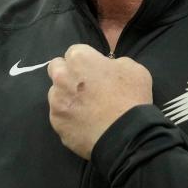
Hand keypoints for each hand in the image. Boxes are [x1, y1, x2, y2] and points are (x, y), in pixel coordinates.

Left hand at [47, 45, 152, 159]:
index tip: (93, 71)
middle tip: (83, 85)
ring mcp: (56, 102)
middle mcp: (61, 77)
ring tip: (85, 108)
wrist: (127, 135)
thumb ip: (113, 62)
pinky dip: (69, 118)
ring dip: (66, 96)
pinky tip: (84, 123)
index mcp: (79, 59)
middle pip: (56, 68)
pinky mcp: (56, 123)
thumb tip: (105, 67)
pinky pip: (60, 116)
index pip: (74, 52)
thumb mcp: (133, 68)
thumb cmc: (131, 97)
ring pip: (55, 93)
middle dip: (67, 73)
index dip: (85, 61)